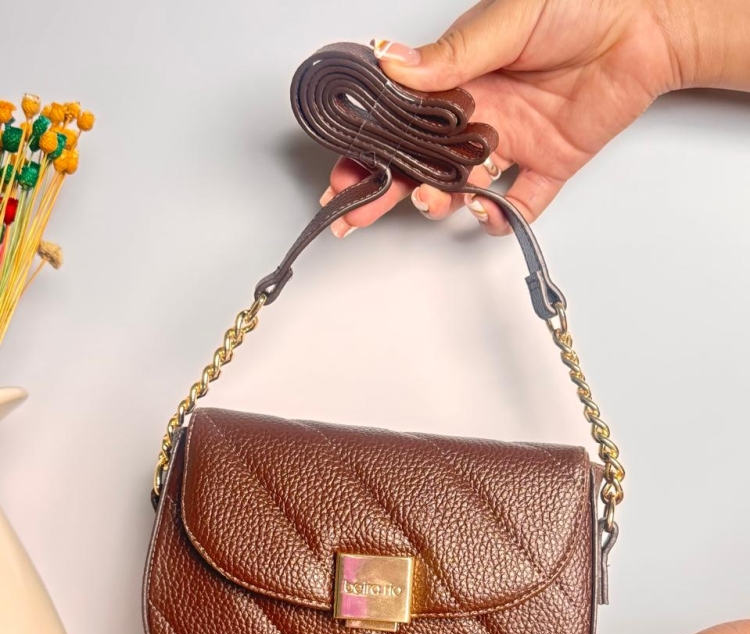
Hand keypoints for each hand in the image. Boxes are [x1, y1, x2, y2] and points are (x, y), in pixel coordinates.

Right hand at [320, 0, 749, 236]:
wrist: (648, 20)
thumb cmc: (579, 2)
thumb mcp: (507, 17)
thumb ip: (451, 54)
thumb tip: (392, 64)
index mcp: (458, 77)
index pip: (400, 120)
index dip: (368, 147)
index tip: (343, 171)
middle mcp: (478, 114)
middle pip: (419, 162)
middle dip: (384, 189)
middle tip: (356, 213)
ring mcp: (511, 143)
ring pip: (461, 186)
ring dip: (439, 199)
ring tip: (431, 198)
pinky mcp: (549, 164)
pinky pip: (521, 204)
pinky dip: (503, 219)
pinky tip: (488, 213)